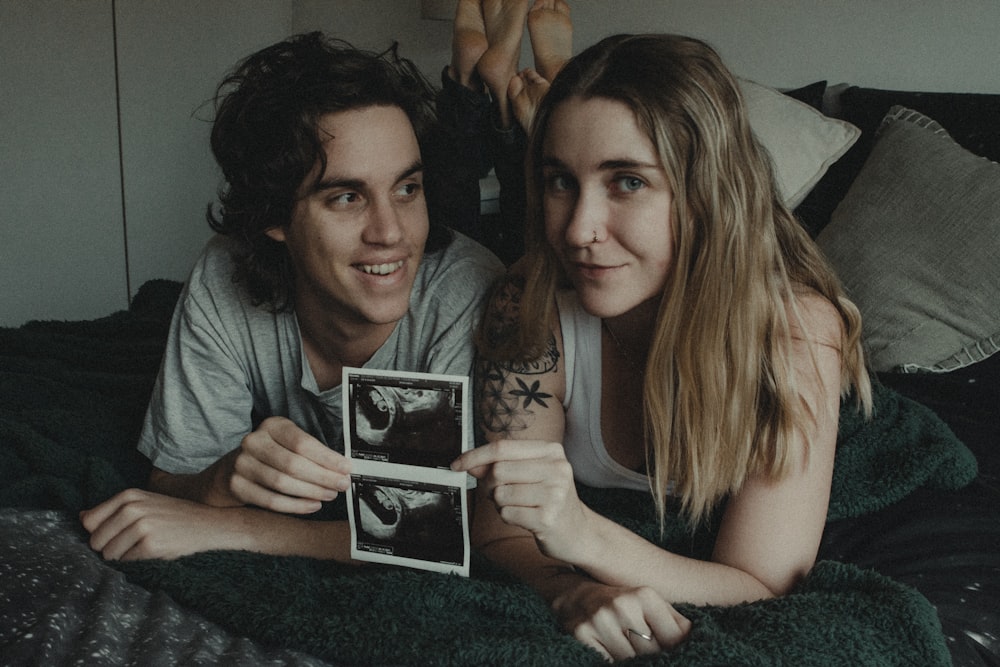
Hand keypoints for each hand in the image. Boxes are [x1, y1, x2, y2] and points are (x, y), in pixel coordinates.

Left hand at [80, 488, 244, 560]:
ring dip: (121, 557)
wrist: (208, 524)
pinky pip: (125, 562)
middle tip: (131, 544)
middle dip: (108, 547)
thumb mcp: (144, 503)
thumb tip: (81, 518)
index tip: (114, 535)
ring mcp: (142, 526)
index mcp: (129, 496)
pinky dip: (134, 563)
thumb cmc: (174, 515)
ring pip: (108, 553)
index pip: (89, 521)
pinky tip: (151, 553)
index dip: (99, 532)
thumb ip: (113, 509)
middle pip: (96, 540)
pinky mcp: (151, 545)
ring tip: (141, 548)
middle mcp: (133, 508)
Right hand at [220, 416, 350, 513]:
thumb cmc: (273, 456)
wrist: (231, 471)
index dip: (327, 458)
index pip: (303, 442)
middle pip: (293, 463)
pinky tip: (313, 505)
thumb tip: (344, 468)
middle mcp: (253, 441)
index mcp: (272, 425)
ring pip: (282, 483)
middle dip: (323, 477)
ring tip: (330, 496)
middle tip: (342, 485)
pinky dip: (296, 506)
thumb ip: (312, 452)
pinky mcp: (236, 485)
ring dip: (311, 492)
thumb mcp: (289, 444)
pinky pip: (270, 500)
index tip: (347, 468)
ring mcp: (242, 463)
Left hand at [452, 439, 589, 561]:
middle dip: (491, 486)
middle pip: (498, 471)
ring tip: (520, 506)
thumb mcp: (528, 475)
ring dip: (501, 504)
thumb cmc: (549, 500)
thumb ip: (499, 465)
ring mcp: (555, 493)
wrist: (578, 532)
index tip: (456, 464)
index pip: (502, 447)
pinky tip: (526, 518)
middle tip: (504, 494)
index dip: (474, 455)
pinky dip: (509, 517)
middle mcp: (557, 468)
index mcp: (551, 450)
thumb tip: (468, 462)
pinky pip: (507, 514)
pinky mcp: (548, 518)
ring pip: (500, 494)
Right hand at [552, 579, 690, 661]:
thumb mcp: (649, 603)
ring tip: (630, 649)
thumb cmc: (621, 603)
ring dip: (633, 661)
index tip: (669, 652)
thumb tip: (694, 640)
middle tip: (648, 651)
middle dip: (653, 657)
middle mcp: (622, 605)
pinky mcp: (582, 633)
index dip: (674, 650)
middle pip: (652, 652)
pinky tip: (613, 650)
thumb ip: (674, 621)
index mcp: (644, 595)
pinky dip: (613, 660)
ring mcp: (600, 619)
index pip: (673, 638)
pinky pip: (608, 661)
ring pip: (630, 660)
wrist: (576, 595)